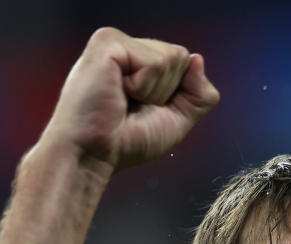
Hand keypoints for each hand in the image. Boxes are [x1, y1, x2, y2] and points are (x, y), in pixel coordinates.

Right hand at [41, 27, 219, 172]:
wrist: (92, 155)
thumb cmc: (125, 142)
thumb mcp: (176, 120)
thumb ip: (198, 93)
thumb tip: (197, 59)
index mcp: (138, 62)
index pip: (184, 63)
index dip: (175, 94)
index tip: (144, 111)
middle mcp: (127, 48)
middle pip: (181, 57)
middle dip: (166, 93)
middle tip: (131, 107)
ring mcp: (116, 41)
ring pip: (171, 58)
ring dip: (153, 92)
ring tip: (123, 101)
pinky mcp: (108, 42)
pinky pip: (156, 62)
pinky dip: (143, 87)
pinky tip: (117, 93)